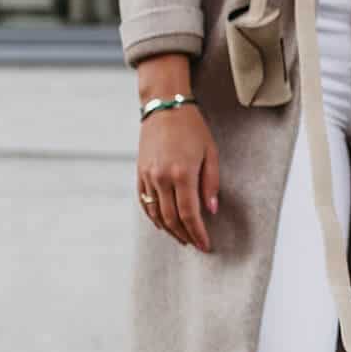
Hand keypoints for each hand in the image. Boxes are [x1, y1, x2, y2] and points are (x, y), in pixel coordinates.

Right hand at [135, 56, 219, 251]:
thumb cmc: (192, 128)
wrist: (164, 106)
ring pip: (156, 214)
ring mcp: (148, 176)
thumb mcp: (210, 153)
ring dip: (169, 230)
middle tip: (195, 244)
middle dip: (185, 235)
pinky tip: (163, 225)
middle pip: (172, 219)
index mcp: (182, 173)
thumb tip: (211, 211)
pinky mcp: (140, 173)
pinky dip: (153, 217)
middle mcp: (162, 178)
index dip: (197, 233)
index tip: (205, 245)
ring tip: (182, 238)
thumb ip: (211, 184)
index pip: (190, 214)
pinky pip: (145, 202)